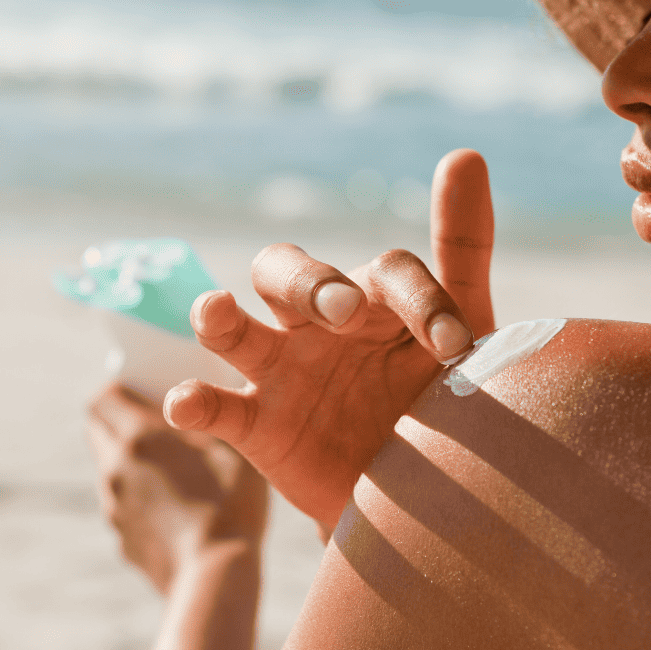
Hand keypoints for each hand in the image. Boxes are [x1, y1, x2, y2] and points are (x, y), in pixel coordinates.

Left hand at [88, 384, 267, 594]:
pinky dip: (142, 495)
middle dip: (121, 419)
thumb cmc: (232, 500)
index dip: (122, 387)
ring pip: (112, 468)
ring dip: (133, 460)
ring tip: (177, 467)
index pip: (103, 396)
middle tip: (161, 422)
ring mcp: (114, 506)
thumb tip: (199, 395)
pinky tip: (179, 505)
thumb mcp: (232, 441)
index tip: (148, 389)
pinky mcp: (122, 537)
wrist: (215, 572)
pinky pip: (125, 503)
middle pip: (99, 429)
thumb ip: (209, 413)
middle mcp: (116, 467)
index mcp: (140, 435)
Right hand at [163, 149, 494, 529]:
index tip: (453, 348)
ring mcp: (283, 371)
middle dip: (309, 283)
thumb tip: (464, 153)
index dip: (421, 301)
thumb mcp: (463, 328)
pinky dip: (193, 401)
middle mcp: (320, 324)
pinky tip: (186, 402)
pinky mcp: (258, 425)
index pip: (388, 272)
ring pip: (233, 327)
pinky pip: (216, 407)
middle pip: (287, 272)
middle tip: (341, 311)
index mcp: (374, 299)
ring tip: (217, 310)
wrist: (424, 496)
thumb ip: (462, 247)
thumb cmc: (442, 402)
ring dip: (217, 315)